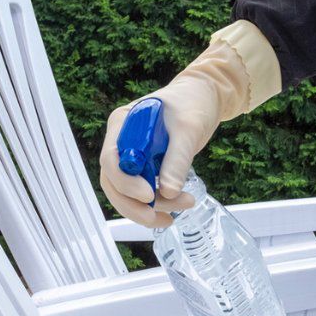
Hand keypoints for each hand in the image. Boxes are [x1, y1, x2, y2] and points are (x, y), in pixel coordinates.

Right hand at [97, 65, 226, 226]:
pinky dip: (156, 204)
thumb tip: (169, 192)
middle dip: (133, 205)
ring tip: (184, 205)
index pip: (111, 159)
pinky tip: (175, 209)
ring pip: (126, 192)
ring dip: (150, 207)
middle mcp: (121, 141)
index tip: (149, 195)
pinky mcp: (145, 166)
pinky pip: (141, 192)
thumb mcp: (188, 129)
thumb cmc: (193, 103)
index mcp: (122, 124)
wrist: (204, 97)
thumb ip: (177, 160)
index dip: (125, 182)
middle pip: (113, 182)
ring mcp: (132, 155)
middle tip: (158, 218)